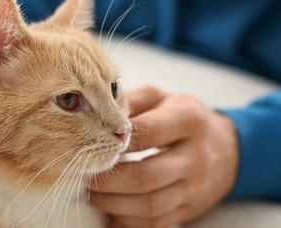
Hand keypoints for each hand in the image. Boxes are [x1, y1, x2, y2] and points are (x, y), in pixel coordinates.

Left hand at [89, 86, 238, 227]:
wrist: (228, 150)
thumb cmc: (185, 118)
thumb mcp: (163, 98)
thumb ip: (132, 101)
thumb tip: (96, 111)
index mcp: (188, 120)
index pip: (146, 134)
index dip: (115, 143)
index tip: (92, 145)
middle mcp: (196, 156)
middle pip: (146, 176)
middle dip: (109, 180)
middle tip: (84, 176)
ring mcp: (196, 187)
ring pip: (151, 205)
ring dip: (114, 204)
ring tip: (92, 195)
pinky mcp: (191, 208)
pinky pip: (157, 222)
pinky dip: (129, 220)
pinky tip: (111, 210)